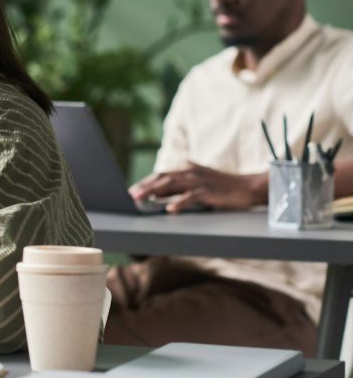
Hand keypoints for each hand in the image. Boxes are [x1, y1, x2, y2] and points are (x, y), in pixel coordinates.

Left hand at [129, 162, 267, 212]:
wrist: (248, 187)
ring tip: (141, 199)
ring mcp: (199, 180)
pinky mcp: (208, 191)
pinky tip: (169, 209)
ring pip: (172, 184)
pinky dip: (179, 202)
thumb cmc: (220, 188)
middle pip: (162, 178)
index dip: (145, 182)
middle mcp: (189, 171)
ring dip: (154, 192)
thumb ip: (177, 188)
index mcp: (185, 168)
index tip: (132, 191)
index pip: (161, 175)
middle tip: (130, 195)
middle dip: (145, 186)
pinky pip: (191, 196)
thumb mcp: (196, 185)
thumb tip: (154, 195)